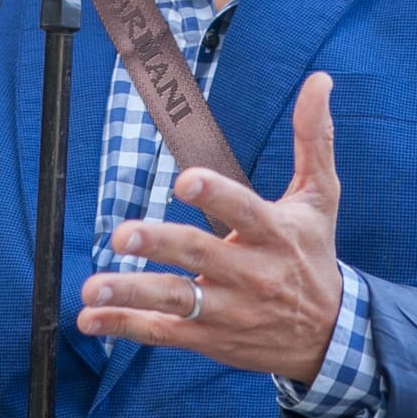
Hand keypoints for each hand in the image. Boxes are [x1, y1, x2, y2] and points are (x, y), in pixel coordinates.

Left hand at [76, 71, 342, 382]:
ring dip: (131, 292)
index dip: (216, 195)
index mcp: (274, 233)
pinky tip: (89, 318)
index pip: (245, 211)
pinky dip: (125, 325)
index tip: (185, 181)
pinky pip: (163, 331)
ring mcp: (227, 308)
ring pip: (176, 299)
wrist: (328, 337)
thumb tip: (319, 80)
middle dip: (160, 244)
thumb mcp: (321, 198)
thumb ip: (314, 139)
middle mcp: (250, 273)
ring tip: (92, 287)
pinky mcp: (209, 337)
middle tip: (122, 235)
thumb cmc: (313, 255)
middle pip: (200, 255)